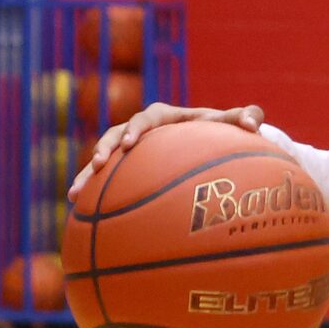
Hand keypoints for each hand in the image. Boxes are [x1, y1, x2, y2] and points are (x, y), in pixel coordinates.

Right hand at [74, 102, 263, 194]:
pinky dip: (93, 191)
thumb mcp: (235, 123)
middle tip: (98, 164)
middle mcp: (141, 130)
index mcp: (164, 117)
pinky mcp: (126, 166)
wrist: (207, 142)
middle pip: (115, 135)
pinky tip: (78, 210)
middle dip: (104, 148)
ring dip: (87, 174)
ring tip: (74, 193)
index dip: (135, 130)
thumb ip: (247, 117)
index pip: (146, 119)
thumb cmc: (222, 131)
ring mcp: (130, 149)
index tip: (130, 144)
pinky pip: (106, 179)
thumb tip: (254, 125)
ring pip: (103, 157)